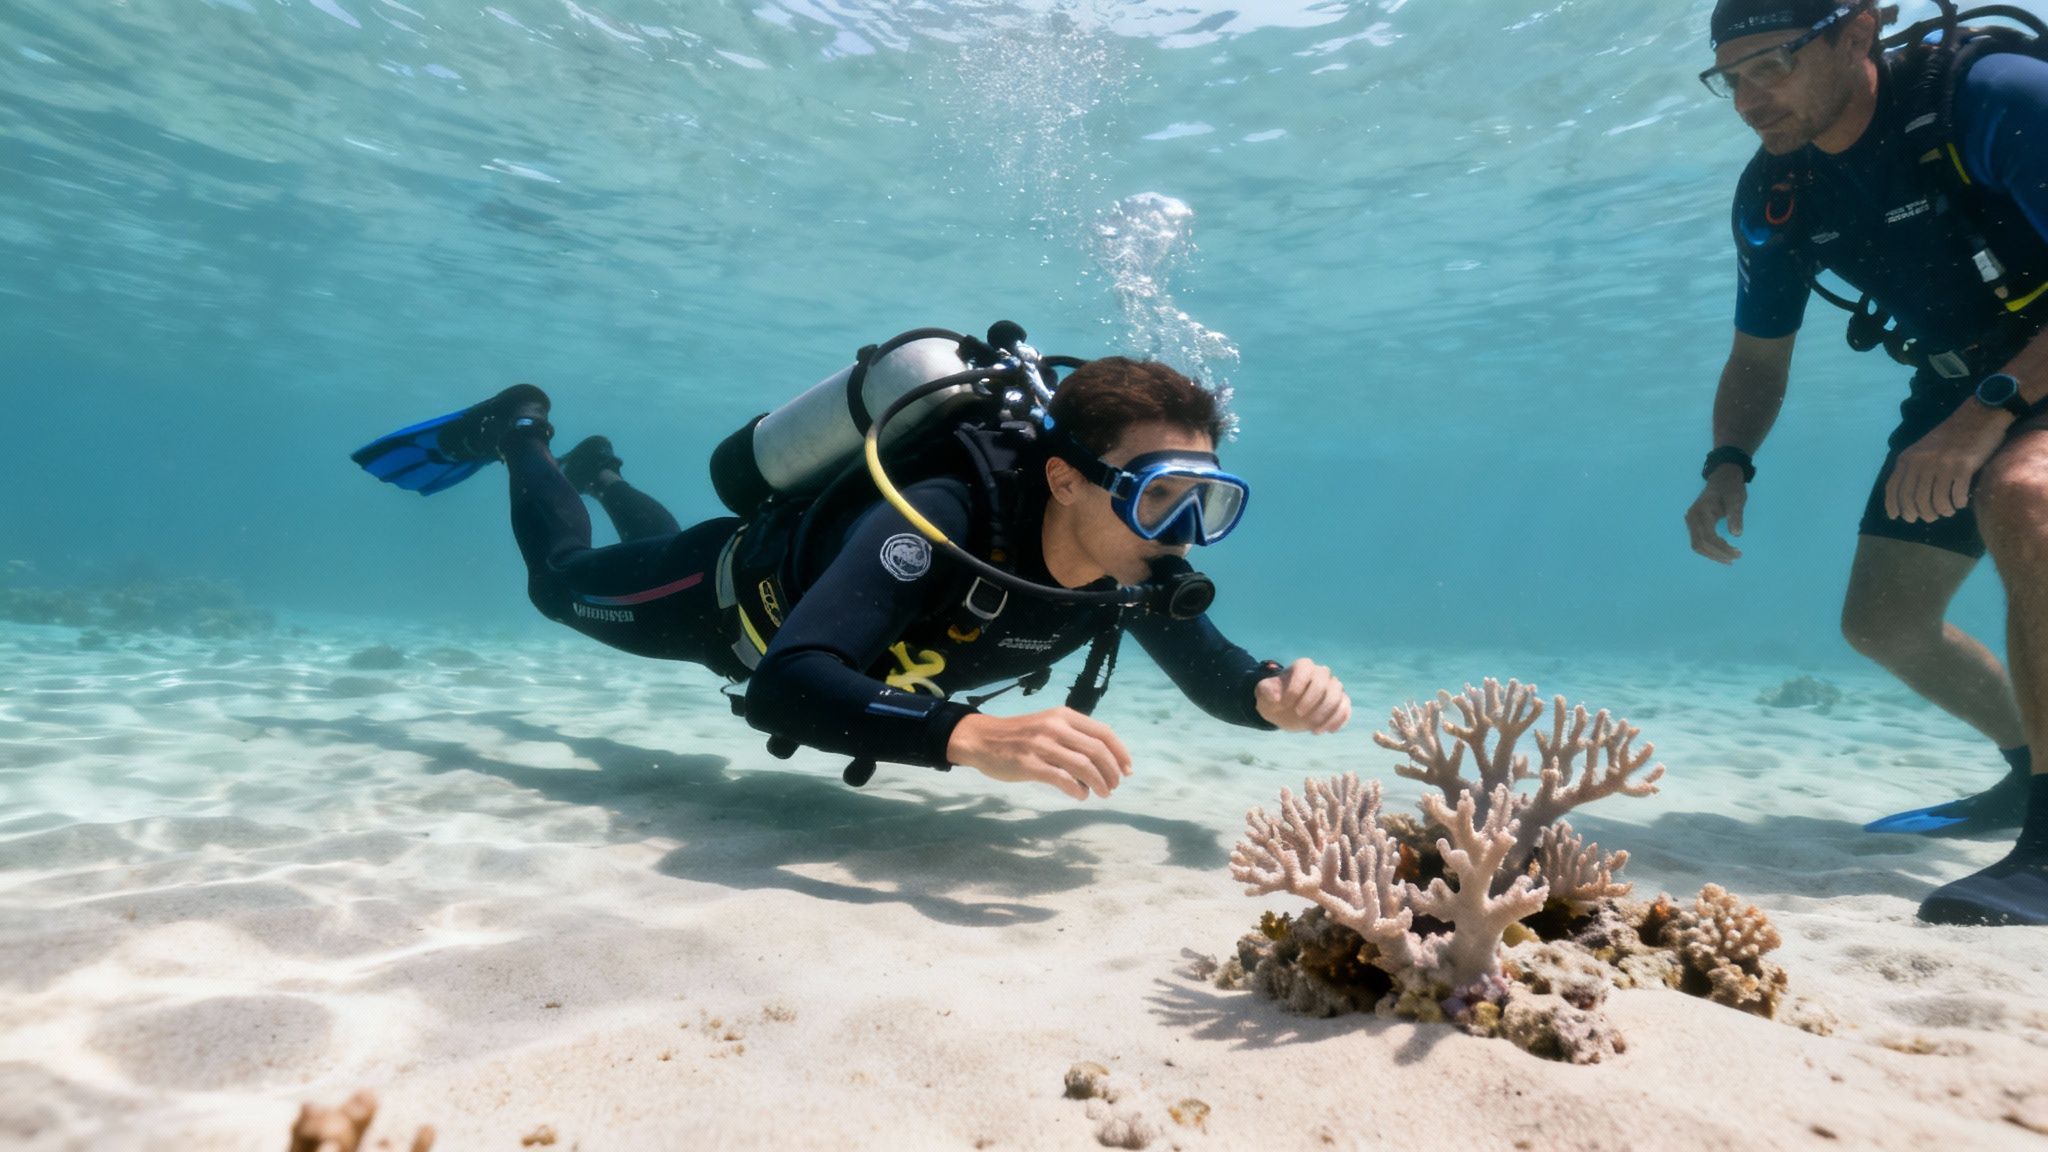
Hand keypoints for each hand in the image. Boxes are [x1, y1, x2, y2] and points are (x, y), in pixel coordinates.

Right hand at [947, 708, 1131, 800]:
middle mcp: (1055, 727)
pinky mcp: (1029, 764)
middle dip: (1112, 771)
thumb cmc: (1018, 735)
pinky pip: (1062, 779)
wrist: (981, 739)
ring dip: (1099, 783)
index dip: (1120, 753)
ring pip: (1083, 766)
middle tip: (1114, 786)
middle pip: (1097, 751)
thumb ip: (1072, 736)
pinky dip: (1077, 790)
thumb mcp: (1048, 724)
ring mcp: (1041, 745)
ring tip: (1102, 793)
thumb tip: (1102, 760)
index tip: (1127, 770)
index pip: (1103, 732)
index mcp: (1063, 715)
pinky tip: (1080, 795)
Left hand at [1254, 658, 1350, 733]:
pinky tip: (1326, 731)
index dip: (1295, 686)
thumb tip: (1276, 696)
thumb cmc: (1274, 697)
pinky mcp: (1339, 702)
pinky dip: (1338, 720)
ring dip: (1326, 714)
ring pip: (1338, 695)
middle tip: (1299, 714)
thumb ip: (1266, 690)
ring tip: (1313, 729)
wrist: (1283, 710)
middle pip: (1325, 682)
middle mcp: (1320, 674)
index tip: (1284, 704)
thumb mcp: (1263, 693)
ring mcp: (1332, 688)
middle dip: (1312, 700)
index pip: (1304, 669)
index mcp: (1302, 667)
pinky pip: (1345, 708)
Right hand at [1685, 466, 1748, 563]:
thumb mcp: (1736, 499)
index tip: (1738, 553)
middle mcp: (1692, 517)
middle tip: (1735, 558)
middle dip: (1717, 554)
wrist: (1723, 477)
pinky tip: (1721, 552)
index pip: (1708, 536)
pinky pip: (1698, 541)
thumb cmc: (1730, 488)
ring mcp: (1691, 521)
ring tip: (1729, 559)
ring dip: (1712, 555)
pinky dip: (1709, 550)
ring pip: (1697, 545)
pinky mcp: (1694, 524)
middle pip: (1700, 544)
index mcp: (1701, 511)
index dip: (1722, 548)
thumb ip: (1735, 515)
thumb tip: (1736, 534)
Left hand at [1884, 403, 2009, 523]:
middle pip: (1914, 499)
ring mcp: (1942, 465)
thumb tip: (1907, 497)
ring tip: (1947, 511)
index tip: (1897, 517)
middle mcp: (1921, 463)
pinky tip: (1960, 503)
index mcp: (1908, 458)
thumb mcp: (1922, 449)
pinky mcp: (1963, 467)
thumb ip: (1913, 467)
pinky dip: (1957, 504)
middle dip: (1919, 513)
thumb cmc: (1951, 435)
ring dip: (1940, 511)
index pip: (1893, 488)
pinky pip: (1956, 496)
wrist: (1979, 416)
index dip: (1893, 506)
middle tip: (1928, 518)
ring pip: (1935, 501)